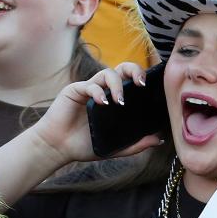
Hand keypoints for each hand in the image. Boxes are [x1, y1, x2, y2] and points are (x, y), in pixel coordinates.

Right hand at [34, 63, 162, 164]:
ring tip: (119, 101)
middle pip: (121, 69)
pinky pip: (89, 85)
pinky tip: (102, 103)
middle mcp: (103, 91)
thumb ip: (136, 145)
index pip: (130, 81)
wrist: (58, 148)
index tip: (149, 88)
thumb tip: (159, 140)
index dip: (141, 78)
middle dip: (134, 70)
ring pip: (107, 73)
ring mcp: (89, 89)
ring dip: (117, 84)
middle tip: (140, 83)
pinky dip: (98, 92)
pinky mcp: (75, 90)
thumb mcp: (115, 147)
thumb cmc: (84, 146)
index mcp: (113, 100)